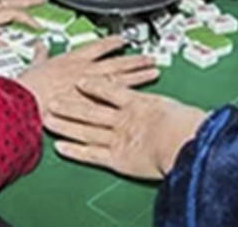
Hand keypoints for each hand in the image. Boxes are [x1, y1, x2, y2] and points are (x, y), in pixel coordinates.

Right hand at [16, 36, 158, 116]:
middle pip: (117, 63)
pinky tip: (139, 99)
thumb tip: (40, 45)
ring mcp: (91, 89)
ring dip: (139, 76)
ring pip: (121, 80)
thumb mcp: (34, 65)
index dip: (113, 43)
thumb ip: (40, 55)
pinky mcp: (91, 106)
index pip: (98, 47)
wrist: (24, 102)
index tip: (124, 40)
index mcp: (73, 59)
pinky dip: (126, 100)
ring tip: (155, 72)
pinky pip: (112, 102)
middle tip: (151, 58)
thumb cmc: (28, 85)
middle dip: (135, 60)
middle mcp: (86, 71)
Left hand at [45, 76, 206, 179]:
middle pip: (91, 107)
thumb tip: (167, 101)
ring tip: (49, 115)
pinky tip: (60, 148)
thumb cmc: (188, 126)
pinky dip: (75, 151)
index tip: (79, 80)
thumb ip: (164, 106)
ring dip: (66, 122)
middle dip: (70, 103)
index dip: (93, 85)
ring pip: (86, 127)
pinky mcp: (117, 158)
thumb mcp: (175, 109)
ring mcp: (119, 137)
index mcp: (139, 103)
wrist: (188, 142)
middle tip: (53, 97)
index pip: (111, 90)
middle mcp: (125, 119)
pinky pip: (91, 153)